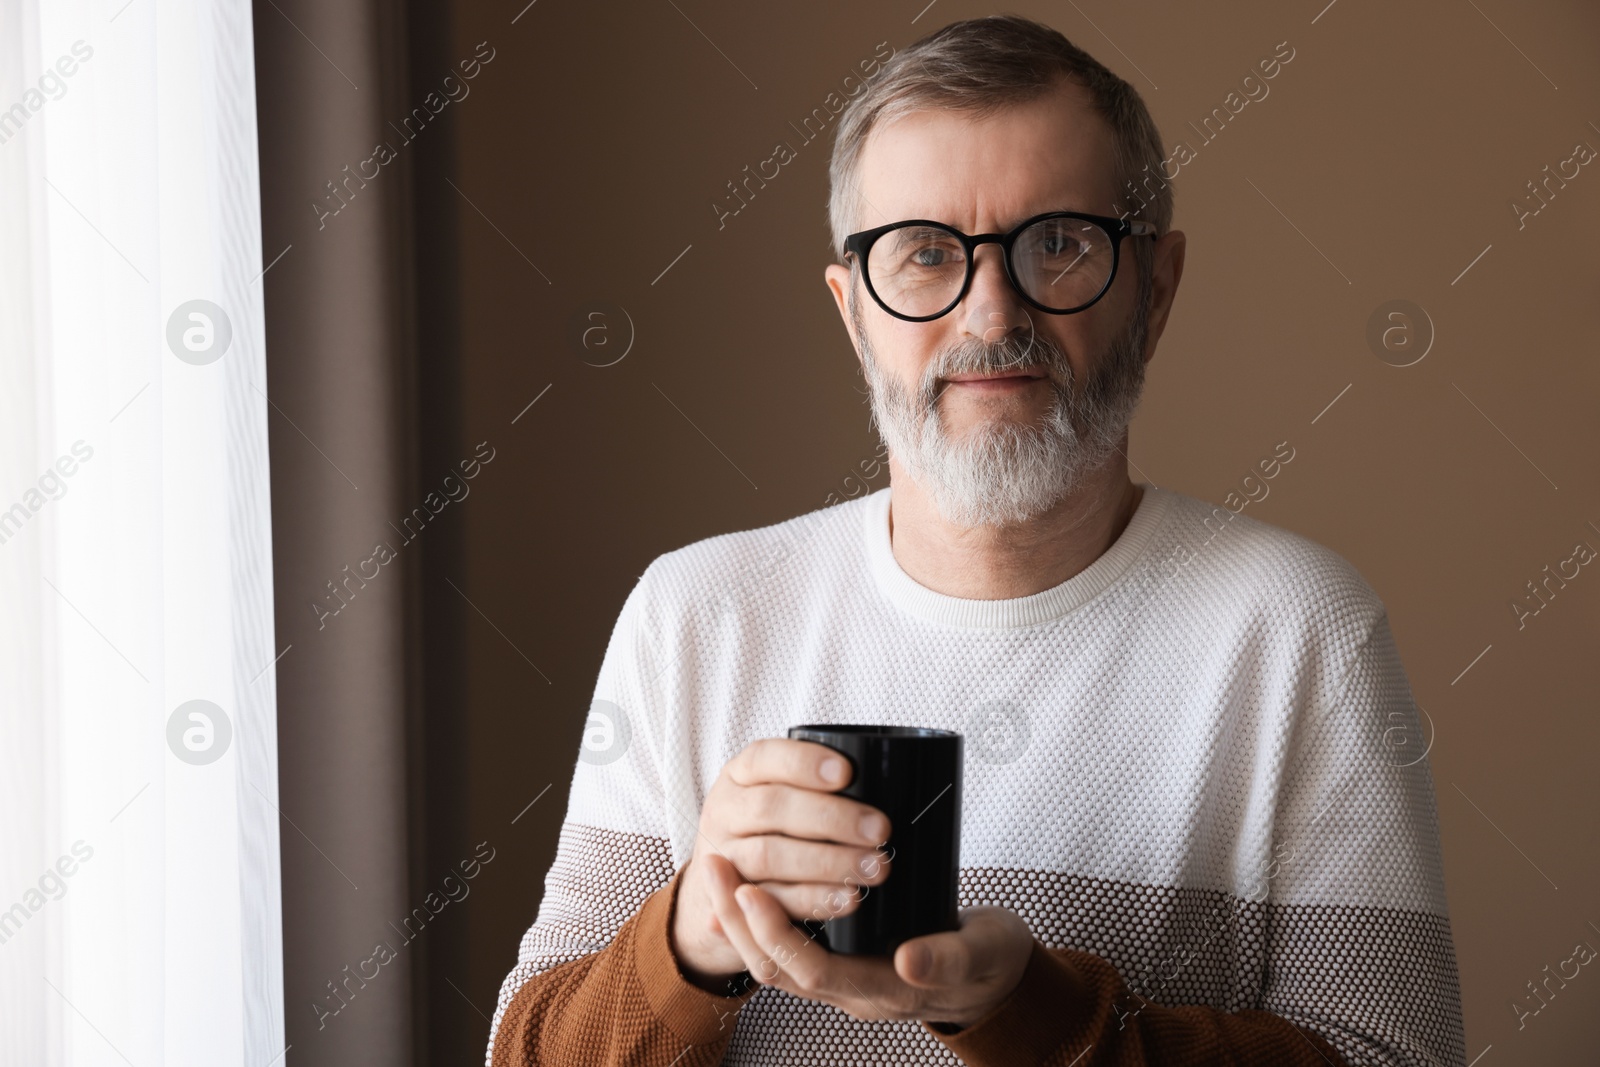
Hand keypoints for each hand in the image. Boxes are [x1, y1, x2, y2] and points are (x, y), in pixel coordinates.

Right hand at [670, 739, 893, 990]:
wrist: (713, 884)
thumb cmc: (768, 825)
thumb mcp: (774, 792)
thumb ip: (810, 786)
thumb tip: (880, 779)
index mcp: (739, 775)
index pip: (765, 757)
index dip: (804, 763)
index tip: (847, 773)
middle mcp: (725, 811)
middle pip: (771, 807)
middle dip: (831, 818)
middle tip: (880, 830)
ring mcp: (724, 856)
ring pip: (769, 856)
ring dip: (828, 862)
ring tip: (874, 867)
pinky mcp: (732, 900)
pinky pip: (773, 900)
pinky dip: (814, 899)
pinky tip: (849, 898)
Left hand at [705, 856, 1035, 1028]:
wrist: (999, 980)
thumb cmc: (992, 962)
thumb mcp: (982, 953)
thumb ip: (948, 958)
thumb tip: (908, 961)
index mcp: (884, 991)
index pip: (812, 970)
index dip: (776, 933)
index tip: (750, 889)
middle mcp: (854, 993)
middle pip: (777, 969)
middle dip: (737, 921)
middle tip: (714, 866)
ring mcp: (845, 981)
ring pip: (775, 962)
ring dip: (740, 918)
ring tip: (718, 869)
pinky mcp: (845, 961)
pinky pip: (788, 949)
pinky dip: (759, 921)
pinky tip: (743, 889)